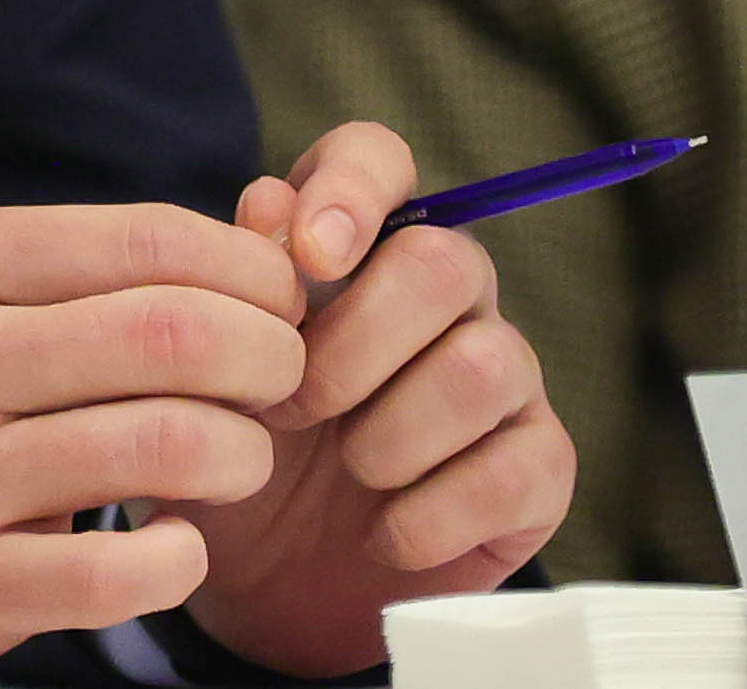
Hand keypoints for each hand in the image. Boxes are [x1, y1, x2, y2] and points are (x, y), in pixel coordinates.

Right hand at [0, 204, 314, 668]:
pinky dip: (182, 557)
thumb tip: (251, 247)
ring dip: (242, 453)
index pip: (148, 240)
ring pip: (166, 444)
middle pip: (175, 334)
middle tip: (285, 378)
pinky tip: (177, 542)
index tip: (278, 300)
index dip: (245, 269)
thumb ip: (78, 270)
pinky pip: (124, 572)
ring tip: (240, 457)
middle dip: (268, 355)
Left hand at [181, 124, 573, 676]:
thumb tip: (268, 203)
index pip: (379, 159)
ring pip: (482, 366)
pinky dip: (430, 516)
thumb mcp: (208, 376)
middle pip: (445, 262)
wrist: (267, 587)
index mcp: (360, 247)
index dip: (352, 190)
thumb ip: (234, 286)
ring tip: (345, 473)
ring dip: (390, 435)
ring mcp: (505, 380)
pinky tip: (383, 535)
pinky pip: (512, 472)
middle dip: (355, 344)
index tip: (310, 257)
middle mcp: (448, 296)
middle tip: (291, 408)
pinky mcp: (537, 469)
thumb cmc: (241, 451)